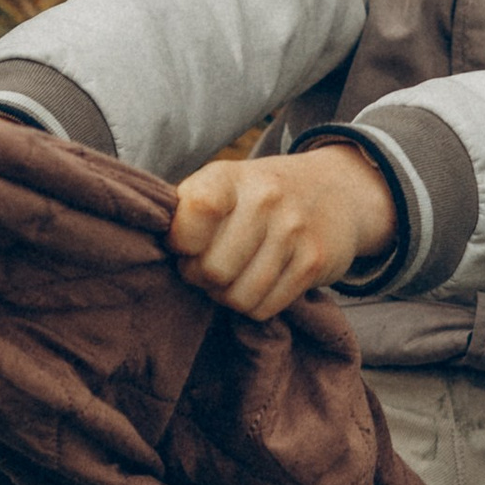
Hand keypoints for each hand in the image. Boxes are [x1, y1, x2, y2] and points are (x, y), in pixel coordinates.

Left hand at [167, 146, 395, 318]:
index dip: (181, 243)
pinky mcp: (314, 262)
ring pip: (239, 297)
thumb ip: (186, 212)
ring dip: (229, 296)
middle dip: (203, 279)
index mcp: (228, 176)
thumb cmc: (258, 196)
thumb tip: (150, 250)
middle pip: (213, 270)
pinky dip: (256, 305)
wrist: (334, 190)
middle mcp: (264, 198)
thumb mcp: (221, 184)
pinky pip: (266, 308)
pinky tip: (259, 283)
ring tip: (234, 277)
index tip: (185, 244)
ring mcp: (293, 230)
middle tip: (210, 268)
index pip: (195, 212)